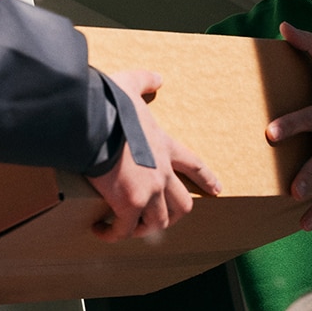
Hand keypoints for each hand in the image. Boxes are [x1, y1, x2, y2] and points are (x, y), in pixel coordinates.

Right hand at [87, 69, 221, 241]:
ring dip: (143, 228)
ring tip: (126, 228)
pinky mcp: (129, 203)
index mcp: (164, 145)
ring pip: (158, 222)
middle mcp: (161, 171)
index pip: (193, 164)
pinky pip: (124, 229)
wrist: (94, 120)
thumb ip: (144, 80)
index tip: (218, 190)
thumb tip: (158, 77)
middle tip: (162, 220)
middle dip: (174, 214)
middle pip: (182, 204)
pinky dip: (113, 233)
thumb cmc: (110, 103)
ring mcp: (148, 190)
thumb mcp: (130, 85)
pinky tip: (100, 230)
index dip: (206, 178)